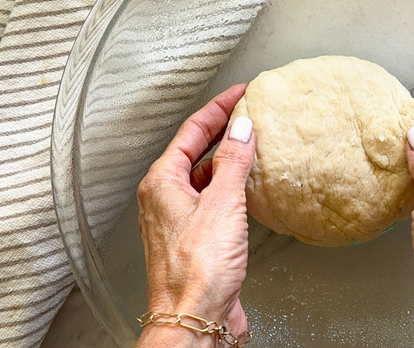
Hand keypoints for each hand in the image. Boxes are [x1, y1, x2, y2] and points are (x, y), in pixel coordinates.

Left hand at [136, 84, 254, 346]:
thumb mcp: (221, 205)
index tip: (240, 93)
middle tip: (248, 113)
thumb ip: (233, 163)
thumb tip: (242, 129)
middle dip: (222, 130)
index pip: (191, 131)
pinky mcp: (195, 240)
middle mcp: (165, 199)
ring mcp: (179, 220)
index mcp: (161, 183)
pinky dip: (231, 188)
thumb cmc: (196, 272)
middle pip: (194, 151)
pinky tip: (248, 189)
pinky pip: (213, 201)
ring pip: (204, 177)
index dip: (218, 108)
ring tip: (252, 145)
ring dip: (227, 159)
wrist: (194, 319)